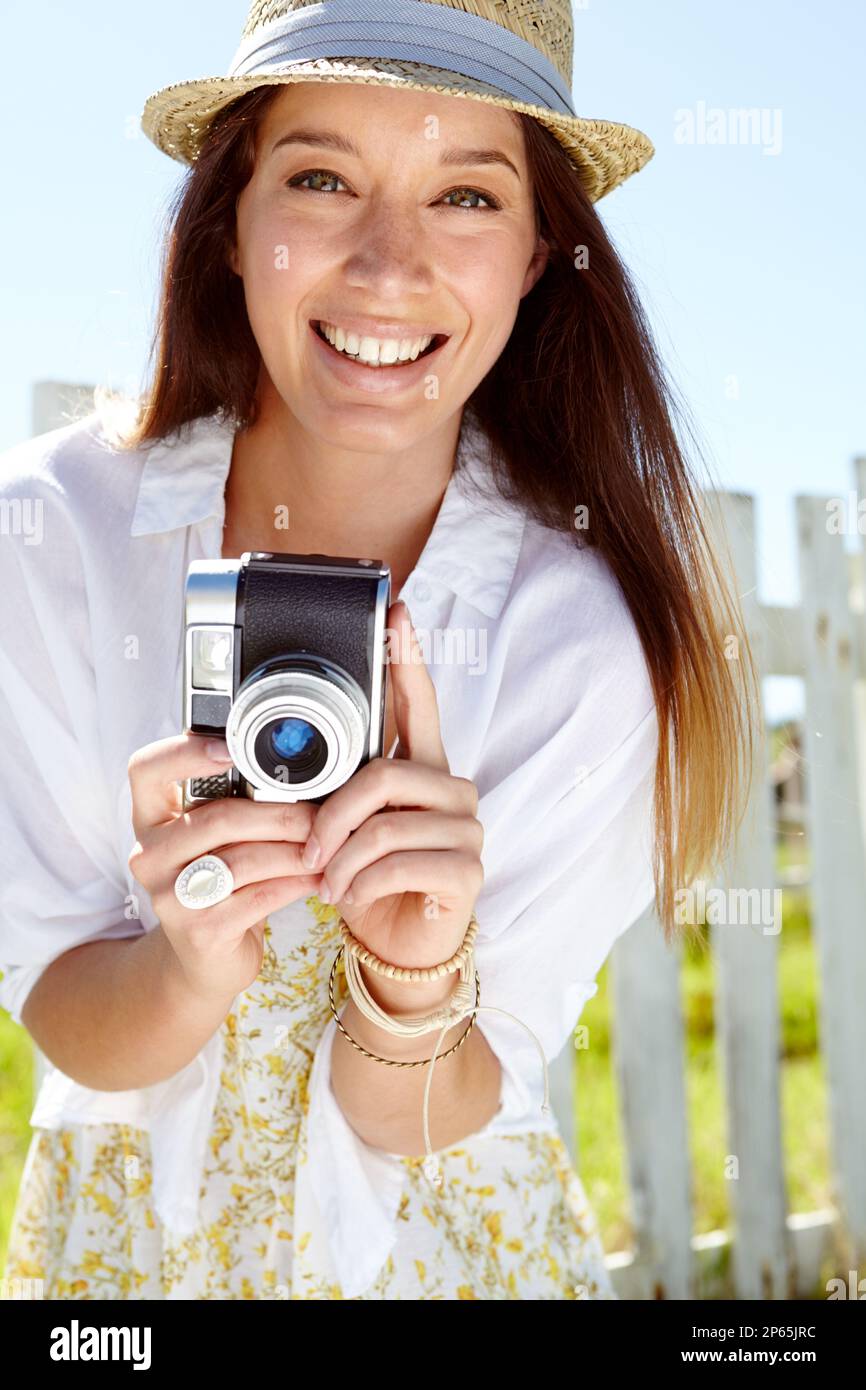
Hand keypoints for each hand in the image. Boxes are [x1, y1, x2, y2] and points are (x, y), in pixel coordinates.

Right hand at [126, 732, 324, 1002]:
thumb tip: (300, 766)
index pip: (146, 769)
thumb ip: (231, 802)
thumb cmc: (219, 883)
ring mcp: (170, 896)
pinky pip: (260, 896)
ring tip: (327, 845)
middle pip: (218, 817)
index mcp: (150, 819)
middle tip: (322, 813)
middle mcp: (149, 855)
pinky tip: (319, 877)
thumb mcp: (212, 839)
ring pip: (244, 859)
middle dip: (281, 813)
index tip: (232, 749)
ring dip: (296, 849)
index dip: (185, 752)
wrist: (204, 961)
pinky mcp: (199, 931)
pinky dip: (296, 883)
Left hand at [301, 600, 483, 976]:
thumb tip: (294, 757)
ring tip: (326, 880)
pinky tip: (349, 897)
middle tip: (307, 848)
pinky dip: (360, 883)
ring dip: (341, 858)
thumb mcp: (347, 828)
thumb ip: (338, 787)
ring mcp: (466, 830)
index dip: (407, 659)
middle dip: (331, 814)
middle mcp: (452, 792)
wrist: (397, 950)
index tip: (396, 614)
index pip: (418, 703)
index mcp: (422, 770)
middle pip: (384, 773)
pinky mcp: (467, 872)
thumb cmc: (369, 882)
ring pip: (385, 824)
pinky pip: (399, 863)